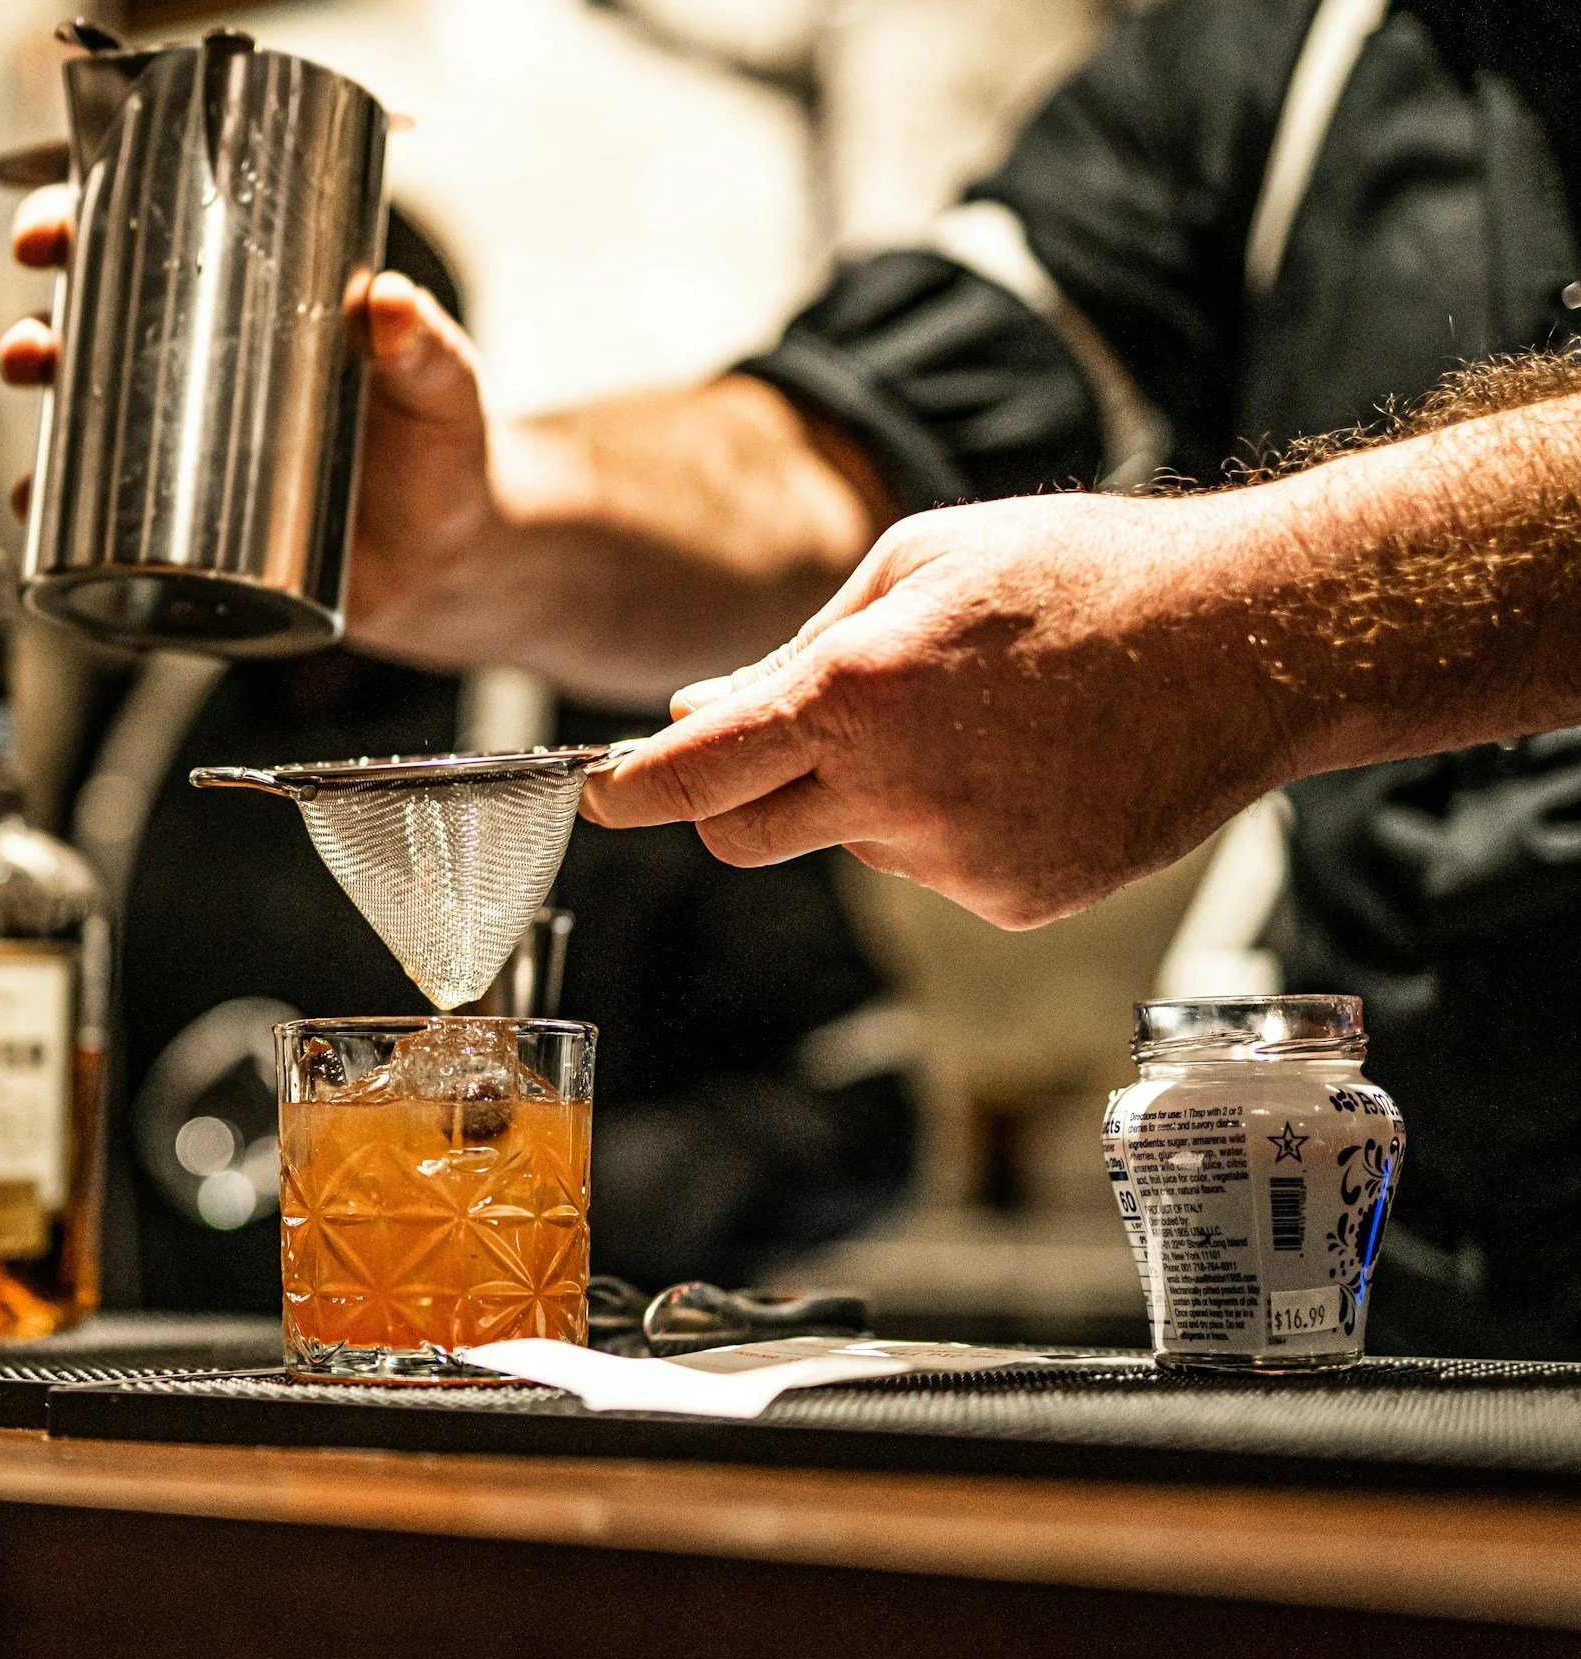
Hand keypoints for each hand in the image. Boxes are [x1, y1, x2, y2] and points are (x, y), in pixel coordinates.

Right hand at [0, 185, 504, 665]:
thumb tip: (391, 303)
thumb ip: (423, 348)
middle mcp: (199, 376)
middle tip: (36, 348)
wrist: (452, 560)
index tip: (53, 230)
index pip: (145, 247)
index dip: (81, 228)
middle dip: (38, 331)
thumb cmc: (442, 453)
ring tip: (37, 440)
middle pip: (89, 335)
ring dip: (40, 426)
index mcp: (246, 311)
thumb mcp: (440, 386)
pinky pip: (107, 524)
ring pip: (84, 425)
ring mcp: (187, 457)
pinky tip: (40, 514)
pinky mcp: (192, 534)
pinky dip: (62, 519)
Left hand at [581, 490, 1300, 927]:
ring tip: (972, 719)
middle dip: (731, 798)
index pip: (690, 777)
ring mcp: (959, 861)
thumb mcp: (917, 564)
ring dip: (864, 797)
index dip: (628, 792)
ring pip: (848, 846)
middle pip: (741, 837)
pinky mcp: (1016, 900)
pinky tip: (1023, 763)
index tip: (599, 796)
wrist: (1252, 641)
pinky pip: (934, 870)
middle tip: (782, 742)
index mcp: (854, 696)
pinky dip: (948, 825)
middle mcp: (895, 794)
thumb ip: (791, 650)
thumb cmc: (1080, 574)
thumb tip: (694, 713)